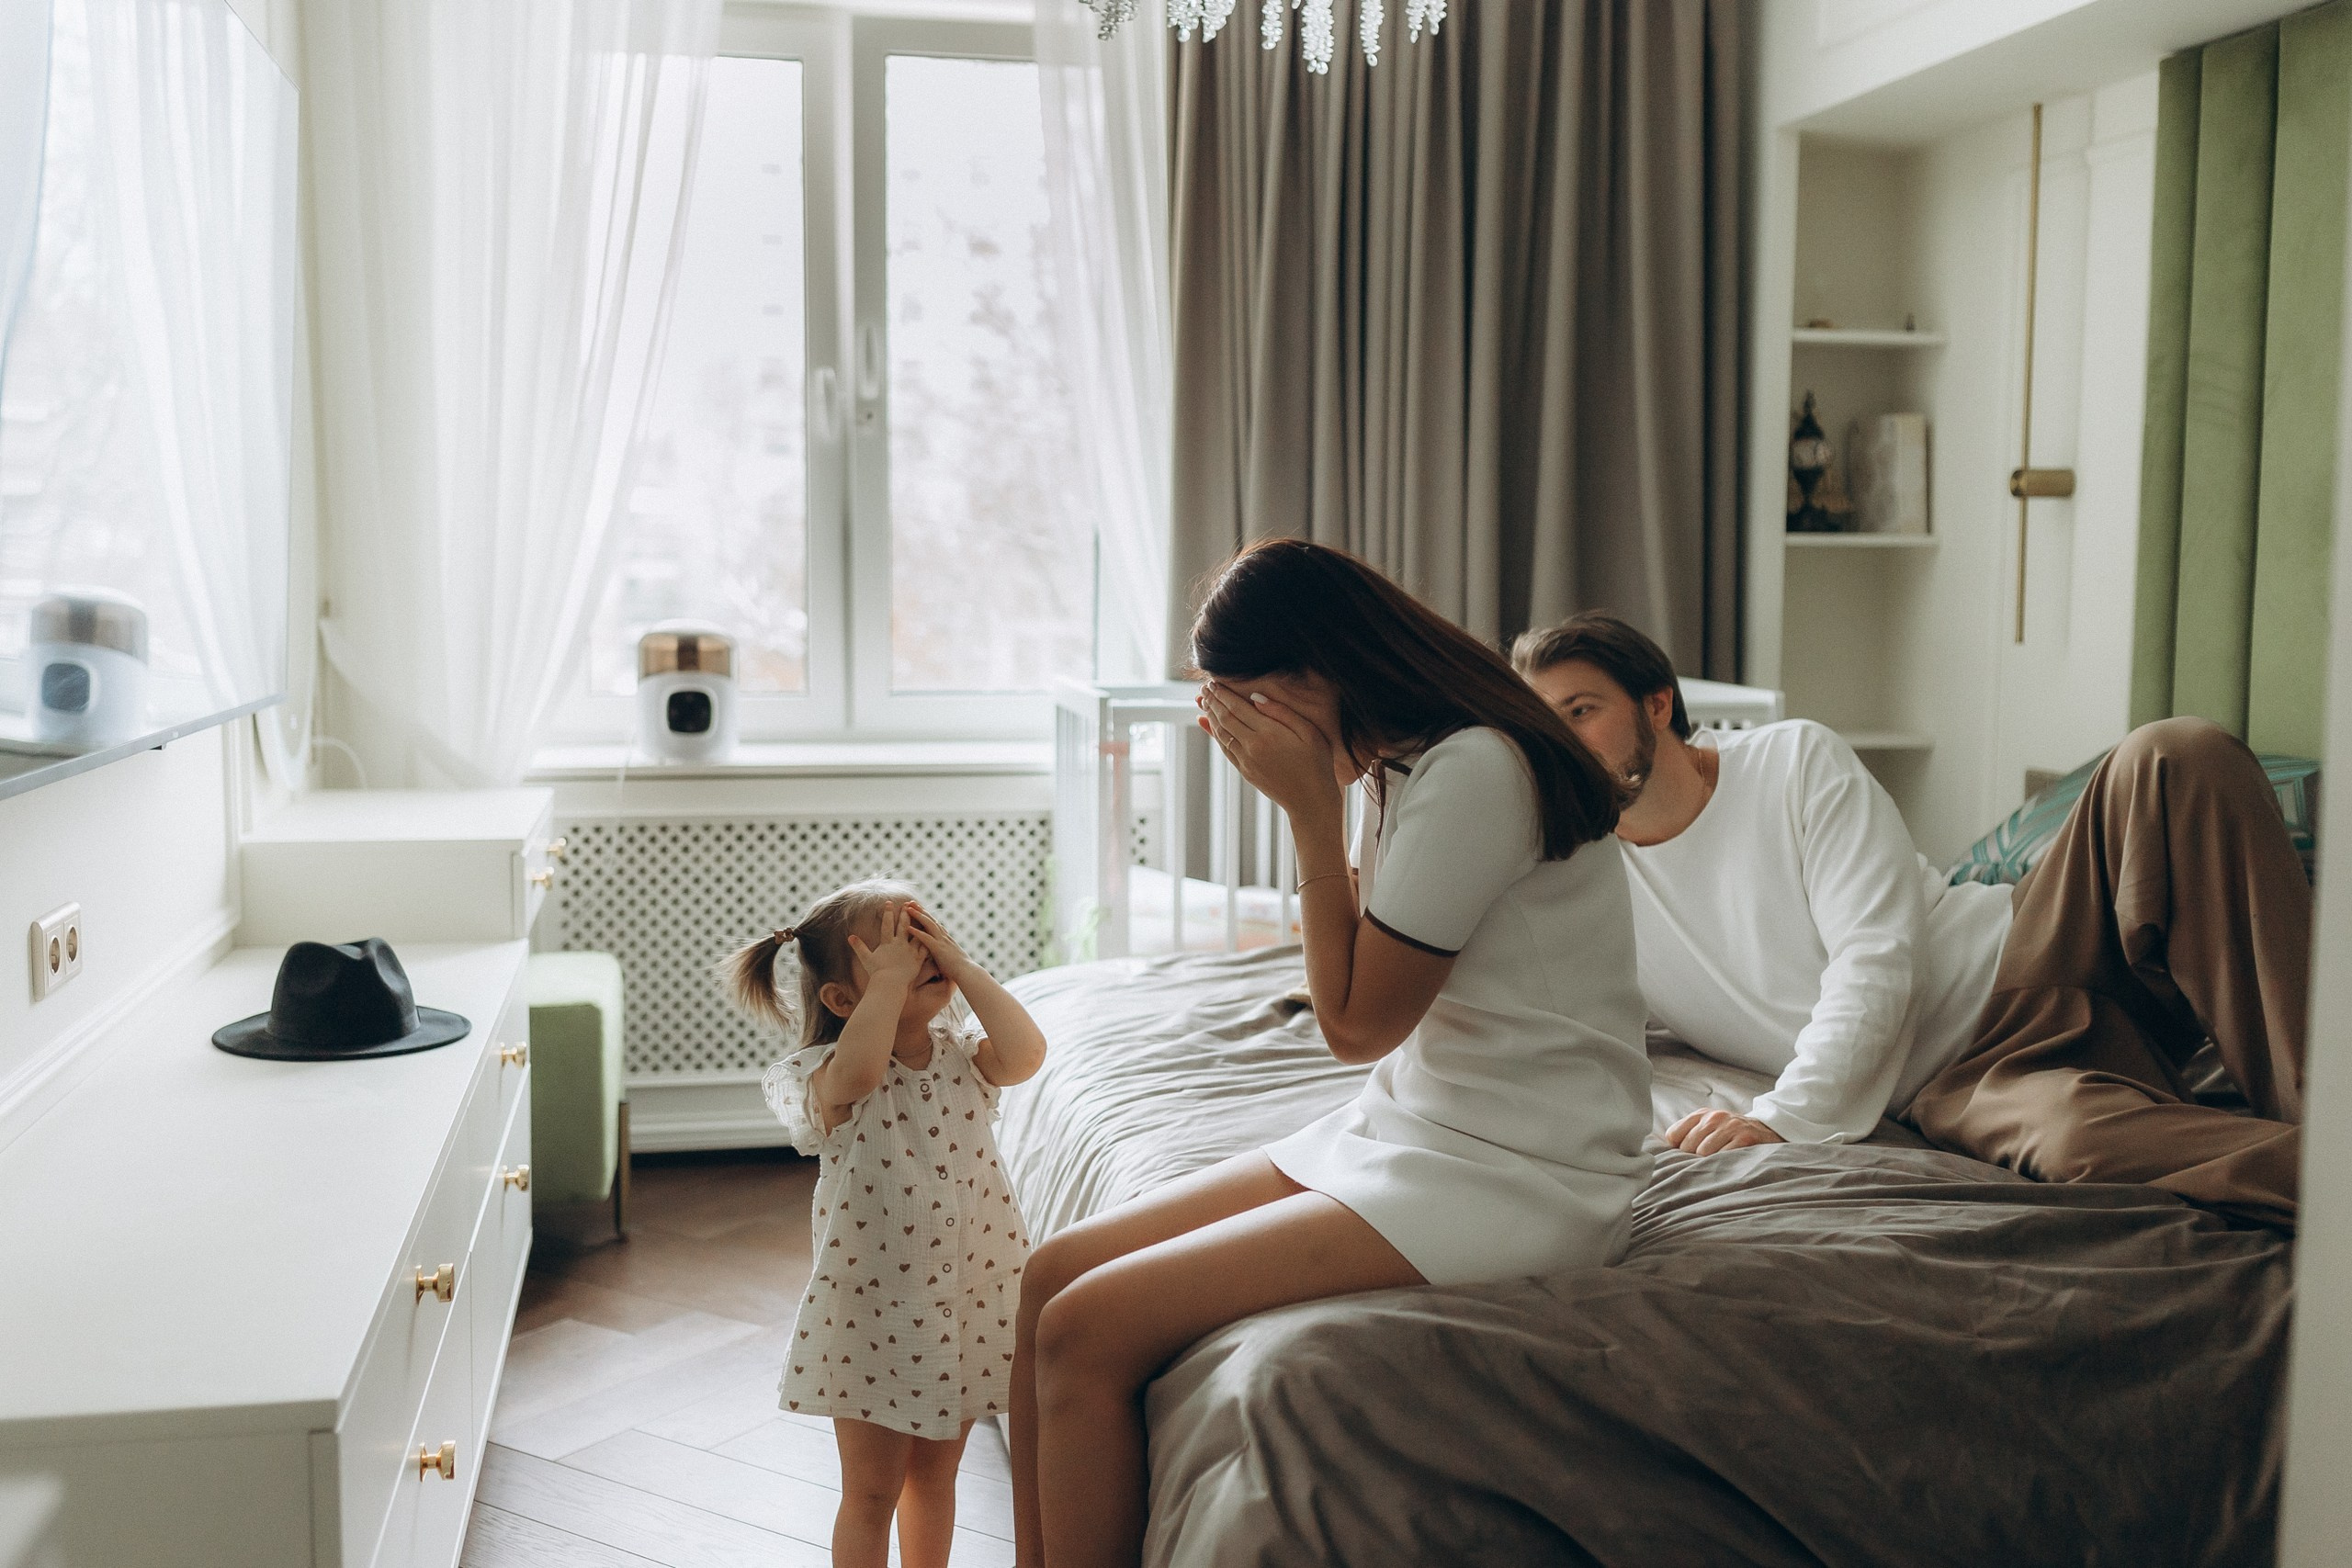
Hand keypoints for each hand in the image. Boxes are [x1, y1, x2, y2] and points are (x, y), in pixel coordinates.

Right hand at [847, 902, 922, 990]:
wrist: (890, 985)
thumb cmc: (876, 973)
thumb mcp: (866, 958)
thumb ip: (859, 946)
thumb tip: (850, 937)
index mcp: (887, 943)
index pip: (887, 924)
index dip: (888, 913)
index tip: (889, 902)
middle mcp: (900, 944)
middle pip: (903, 925)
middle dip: (905, 913)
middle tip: (908, 904)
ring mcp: (910, 951)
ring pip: (917, 934)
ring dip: (919, 924)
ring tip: (922, 916)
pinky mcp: (918, 959)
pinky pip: (925, 948)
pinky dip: (928, 941)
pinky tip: (933, 934)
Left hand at [904, 903, 977, 985]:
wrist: (968, 973)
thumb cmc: (959, 970)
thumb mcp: (950, 959)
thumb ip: (943, 955)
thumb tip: (939, 957)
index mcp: (947, 939)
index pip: (935, 924)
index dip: (927, 915)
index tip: (919, 909)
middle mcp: (944, 937)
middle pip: (931, 919)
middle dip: (921, 910)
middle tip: (911, 902)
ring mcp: (942, 942)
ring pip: (928, 924)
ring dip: (918, 915)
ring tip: (908, 908)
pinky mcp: (938, 948)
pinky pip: (926, 938)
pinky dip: (917, 932)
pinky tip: (908, 927)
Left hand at [1197, 681, 1342, 823]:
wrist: (1311, 801)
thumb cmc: (1317, 763)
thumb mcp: (1309, 732)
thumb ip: (1282, 712)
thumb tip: (1255, 697)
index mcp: (1269, 734)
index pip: (1238, 707)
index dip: (1223, 693)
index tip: (1214, 681)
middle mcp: (1253, 747)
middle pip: (1225, 718)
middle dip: (1213, 701)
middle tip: (1205, 687)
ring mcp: (1246, 761)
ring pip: (1221, 733)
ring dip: (1211, 715)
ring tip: (1204, 700)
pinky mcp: (1245, 771)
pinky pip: (1224, 748)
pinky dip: (1214, 733)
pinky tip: (1208, 723)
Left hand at [1664, 1110, 1783, 1155]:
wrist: (1767, 1129)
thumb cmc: (1731, 1133)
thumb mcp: (1709, 1127)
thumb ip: (1689, 1135)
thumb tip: (1664, 1155)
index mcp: (1701, 1114)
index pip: (1673, 1135)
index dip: (1676, 1150)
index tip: (1685, 1158)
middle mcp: (1714, 1117)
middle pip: (1687, 1146)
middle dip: (1693, 1159)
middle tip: (1703, 1165)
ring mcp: (1730, 1126)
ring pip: (1704, 1153)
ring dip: (1708, 1164)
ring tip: (1715, 1166)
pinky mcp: (1745, 1137)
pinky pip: (1725, 1156)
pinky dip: (1723, 1165)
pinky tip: (1726, 1166)